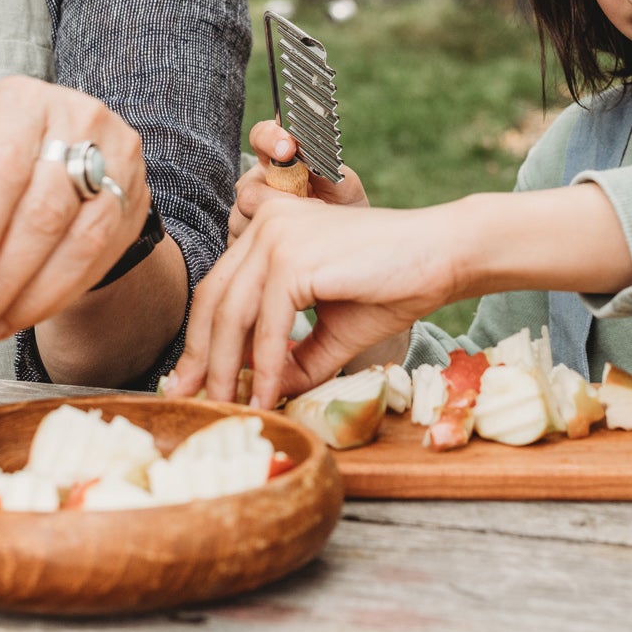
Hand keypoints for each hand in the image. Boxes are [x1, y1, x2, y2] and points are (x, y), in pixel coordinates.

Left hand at [0, 76, 151, 343]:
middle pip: (43, 212)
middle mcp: (78, 120)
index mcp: (21, 103)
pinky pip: (99, 259)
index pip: (2, 170)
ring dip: (27, 297)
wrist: (65, 150)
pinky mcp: (135, 196)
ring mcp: (117, 158)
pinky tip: (20, 315)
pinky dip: (55, 296)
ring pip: (79, 242)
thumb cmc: (2, 160)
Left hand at [168, 196, 461, 408]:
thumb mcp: (332, 331)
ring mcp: (278, 236)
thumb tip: (260, 392)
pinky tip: (266, 396)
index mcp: (270, 230)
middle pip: (214, 299)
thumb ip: (293, 356)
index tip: (192, 381)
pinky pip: (267, 324)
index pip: (220, 288)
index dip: (201, 338)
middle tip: (188, 399)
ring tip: (226, 407)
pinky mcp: (295, 257)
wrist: (443, 257)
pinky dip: (263, 366)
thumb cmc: (392, 287)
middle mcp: (266, 224)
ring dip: (225, 368)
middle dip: (199, 356)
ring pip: (232, 313)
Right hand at [230, 119, 368, 237]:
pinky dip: (270, 246)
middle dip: (278, 200)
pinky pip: (244, 243)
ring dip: (278, 226)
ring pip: (243, 218)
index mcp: (279, 158)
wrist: (344, 243)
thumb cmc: (342, 207)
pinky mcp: (243, 238)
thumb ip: (325, 166)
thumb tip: (310, 154)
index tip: (288, 149)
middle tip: (309, 206)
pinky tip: (292, 245)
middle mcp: (258, 180)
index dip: (270, 139)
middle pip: (247, 187)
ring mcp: (246, 210)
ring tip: (308, 229)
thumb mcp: (343, 185)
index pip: (262, 136)